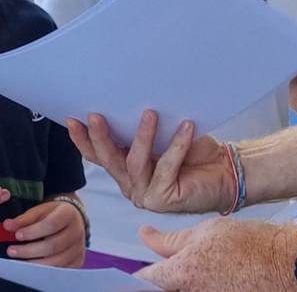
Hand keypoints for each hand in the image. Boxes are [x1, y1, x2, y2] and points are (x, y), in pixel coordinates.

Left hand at [3, 200, 85, 266]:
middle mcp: (77, 232)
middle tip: (11, 251)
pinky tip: (32, 267)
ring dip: (35, 263)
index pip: (51, 225)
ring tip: (18, 262)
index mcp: (68, 214)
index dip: (33, 231)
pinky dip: (45, 271)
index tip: (17, 235)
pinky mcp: (78, 261)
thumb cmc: (53, 214)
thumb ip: (24, 219)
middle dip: (30, 250)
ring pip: (57, 261)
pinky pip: (61, 270)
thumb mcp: (39, 211)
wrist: (72, 220)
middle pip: (53, 245)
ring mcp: (79, 248)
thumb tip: (7, 226)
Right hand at [67, 110, 232, 213]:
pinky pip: (166, 167)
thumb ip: (140, 128)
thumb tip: (126, 97)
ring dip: (142, 136)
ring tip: (150, 113)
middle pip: (109, 160)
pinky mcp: (165, 199)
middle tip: (96, 116)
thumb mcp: (161, 135)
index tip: (73, 119)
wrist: (224, 172)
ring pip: (134, 163)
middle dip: (100, 137)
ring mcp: (146, 195)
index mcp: (124, 170)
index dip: (82, 139)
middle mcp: (130, 185)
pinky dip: (176, 145)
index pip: (97, 156)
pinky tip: (185, 126)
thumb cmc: (192, 151)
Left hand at [136, 218, 296, 291]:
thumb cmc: (252, 244)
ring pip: (184, 291)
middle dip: (164, 280)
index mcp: (184, 273)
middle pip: (164, 289)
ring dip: (186, 283)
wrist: (289, 264)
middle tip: (179, 268)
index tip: (142, 271)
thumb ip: (170, 240)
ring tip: (206, 269)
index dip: (141, 274)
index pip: (145, 280)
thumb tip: (145, 235)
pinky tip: (217, 277)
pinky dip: (204, 286)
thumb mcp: (206, 231)